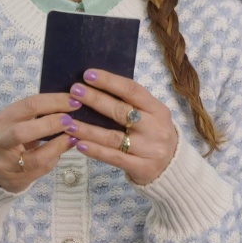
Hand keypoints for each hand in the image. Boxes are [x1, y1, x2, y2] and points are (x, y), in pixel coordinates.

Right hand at [0, 93, 78, 192]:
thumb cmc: (7, 141)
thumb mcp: (13, 123)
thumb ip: (34, 115)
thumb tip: (67, 104)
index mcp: (0, 121)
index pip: (27, 105)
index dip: (53, 102)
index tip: (73, 101)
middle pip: (22, 132)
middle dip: (51, 124)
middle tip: (70, 121)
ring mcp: (5, 164)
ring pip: (35, 157)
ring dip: (57, 146)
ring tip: (72, 138)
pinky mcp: (15, 179)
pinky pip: (40, 169)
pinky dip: (54, 158)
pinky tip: (61, 151)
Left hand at [63, 69, 177, 185]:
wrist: (173, 168)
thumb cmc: (154, 135)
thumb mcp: (151, 116)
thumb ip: (131, 104)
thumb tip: (97, 87)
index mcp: (158, 110)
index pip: (132, 91)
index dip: (109, 81)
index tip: (88, 74)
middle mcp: (155, 128)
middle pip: (121, 111)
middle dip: (95, 99)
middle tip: (74, 91)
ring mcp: (149, 149)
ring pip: (113, 137)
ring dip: (88, 129)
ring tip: (68, 122)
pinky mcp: (142, 168)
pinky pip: (114, 157)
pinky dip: (95, 150)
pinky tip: (79, 144)